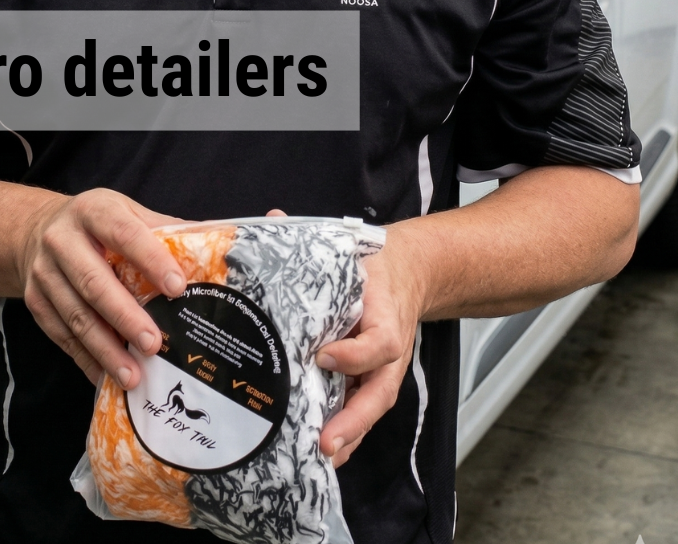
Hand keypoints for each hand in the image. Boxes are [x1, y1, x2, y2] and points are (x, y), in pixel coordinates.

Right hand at [17, 188, 186, 389]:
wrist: (35, 229)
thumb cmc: (96, 225)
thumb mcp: (125, 212)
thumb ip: (163, 230)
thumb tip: (219, 246)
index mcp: (94, 211)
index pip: (124, 234)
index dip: (151, 260)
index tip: (177, 287)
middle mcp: (62, 240)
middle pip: (94, 282)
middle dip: (125, 316)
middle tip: (154, 344)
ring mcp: (44, 273)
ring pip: (76, 316)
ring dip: (105, 349)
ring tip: (133, 375)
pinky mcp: (35, 301)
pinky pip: (62, 336)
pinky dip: (86, 359)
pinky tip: (107, 377)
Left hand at [316, 230, 428, 466]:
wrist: (405, 273)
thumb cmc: (369, 268)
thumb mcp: (349, 250)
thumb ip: (306, 239)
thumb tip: (272, 218)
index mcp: (384, 318)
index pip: (376, 344)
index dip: (351, 354)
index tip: (323, 357)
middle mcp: (386, 351)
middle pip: (377, 394)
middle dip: (352, 421)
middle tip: (325, 443)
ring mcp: (380, 369)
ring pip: (369, 410)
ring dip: (346, 436)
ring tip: (318, 459)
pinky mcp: (370, 379)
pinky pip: (360, 411)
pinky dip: (344, 433)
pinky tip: (316, 451)